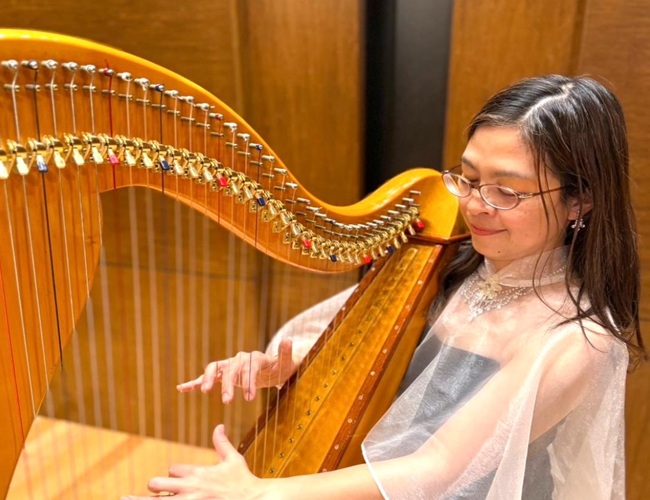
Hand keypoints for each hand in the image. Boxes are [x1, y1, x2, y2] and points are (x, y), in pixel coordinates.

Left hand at [121, 425, 266, 499]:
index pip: (173, 469)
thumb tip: (219, 425)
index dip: (175, 475)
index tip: (182, 481)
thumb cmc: (243, 481)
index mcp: (197, 472)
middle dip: (156, 486)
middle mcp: (188, 487)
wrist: (254, 499)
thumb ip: (222, 443)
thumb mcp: (233, 460)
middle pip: (157, 482)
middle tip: (158, 491)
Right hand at [177, 338, 295, 402]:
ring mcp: (229, 366)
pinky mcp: (223, 374)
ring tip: (204, 391)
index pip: (249, 368)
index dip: (249, 382)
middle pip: (231, 369)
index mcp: (254, 358)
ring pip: (215, 369)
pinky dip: (195, 381)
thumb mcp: (286, 363)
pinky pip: (207, 377)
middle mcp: (239, 360)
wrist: (271, 369)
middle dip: (228, 385)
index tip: (250, 398)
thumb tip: (289, 340)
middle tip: (228, 401)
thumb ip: (286, 354)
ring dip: (209, 379)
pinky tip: (182, 388)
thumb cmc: (279, 368)